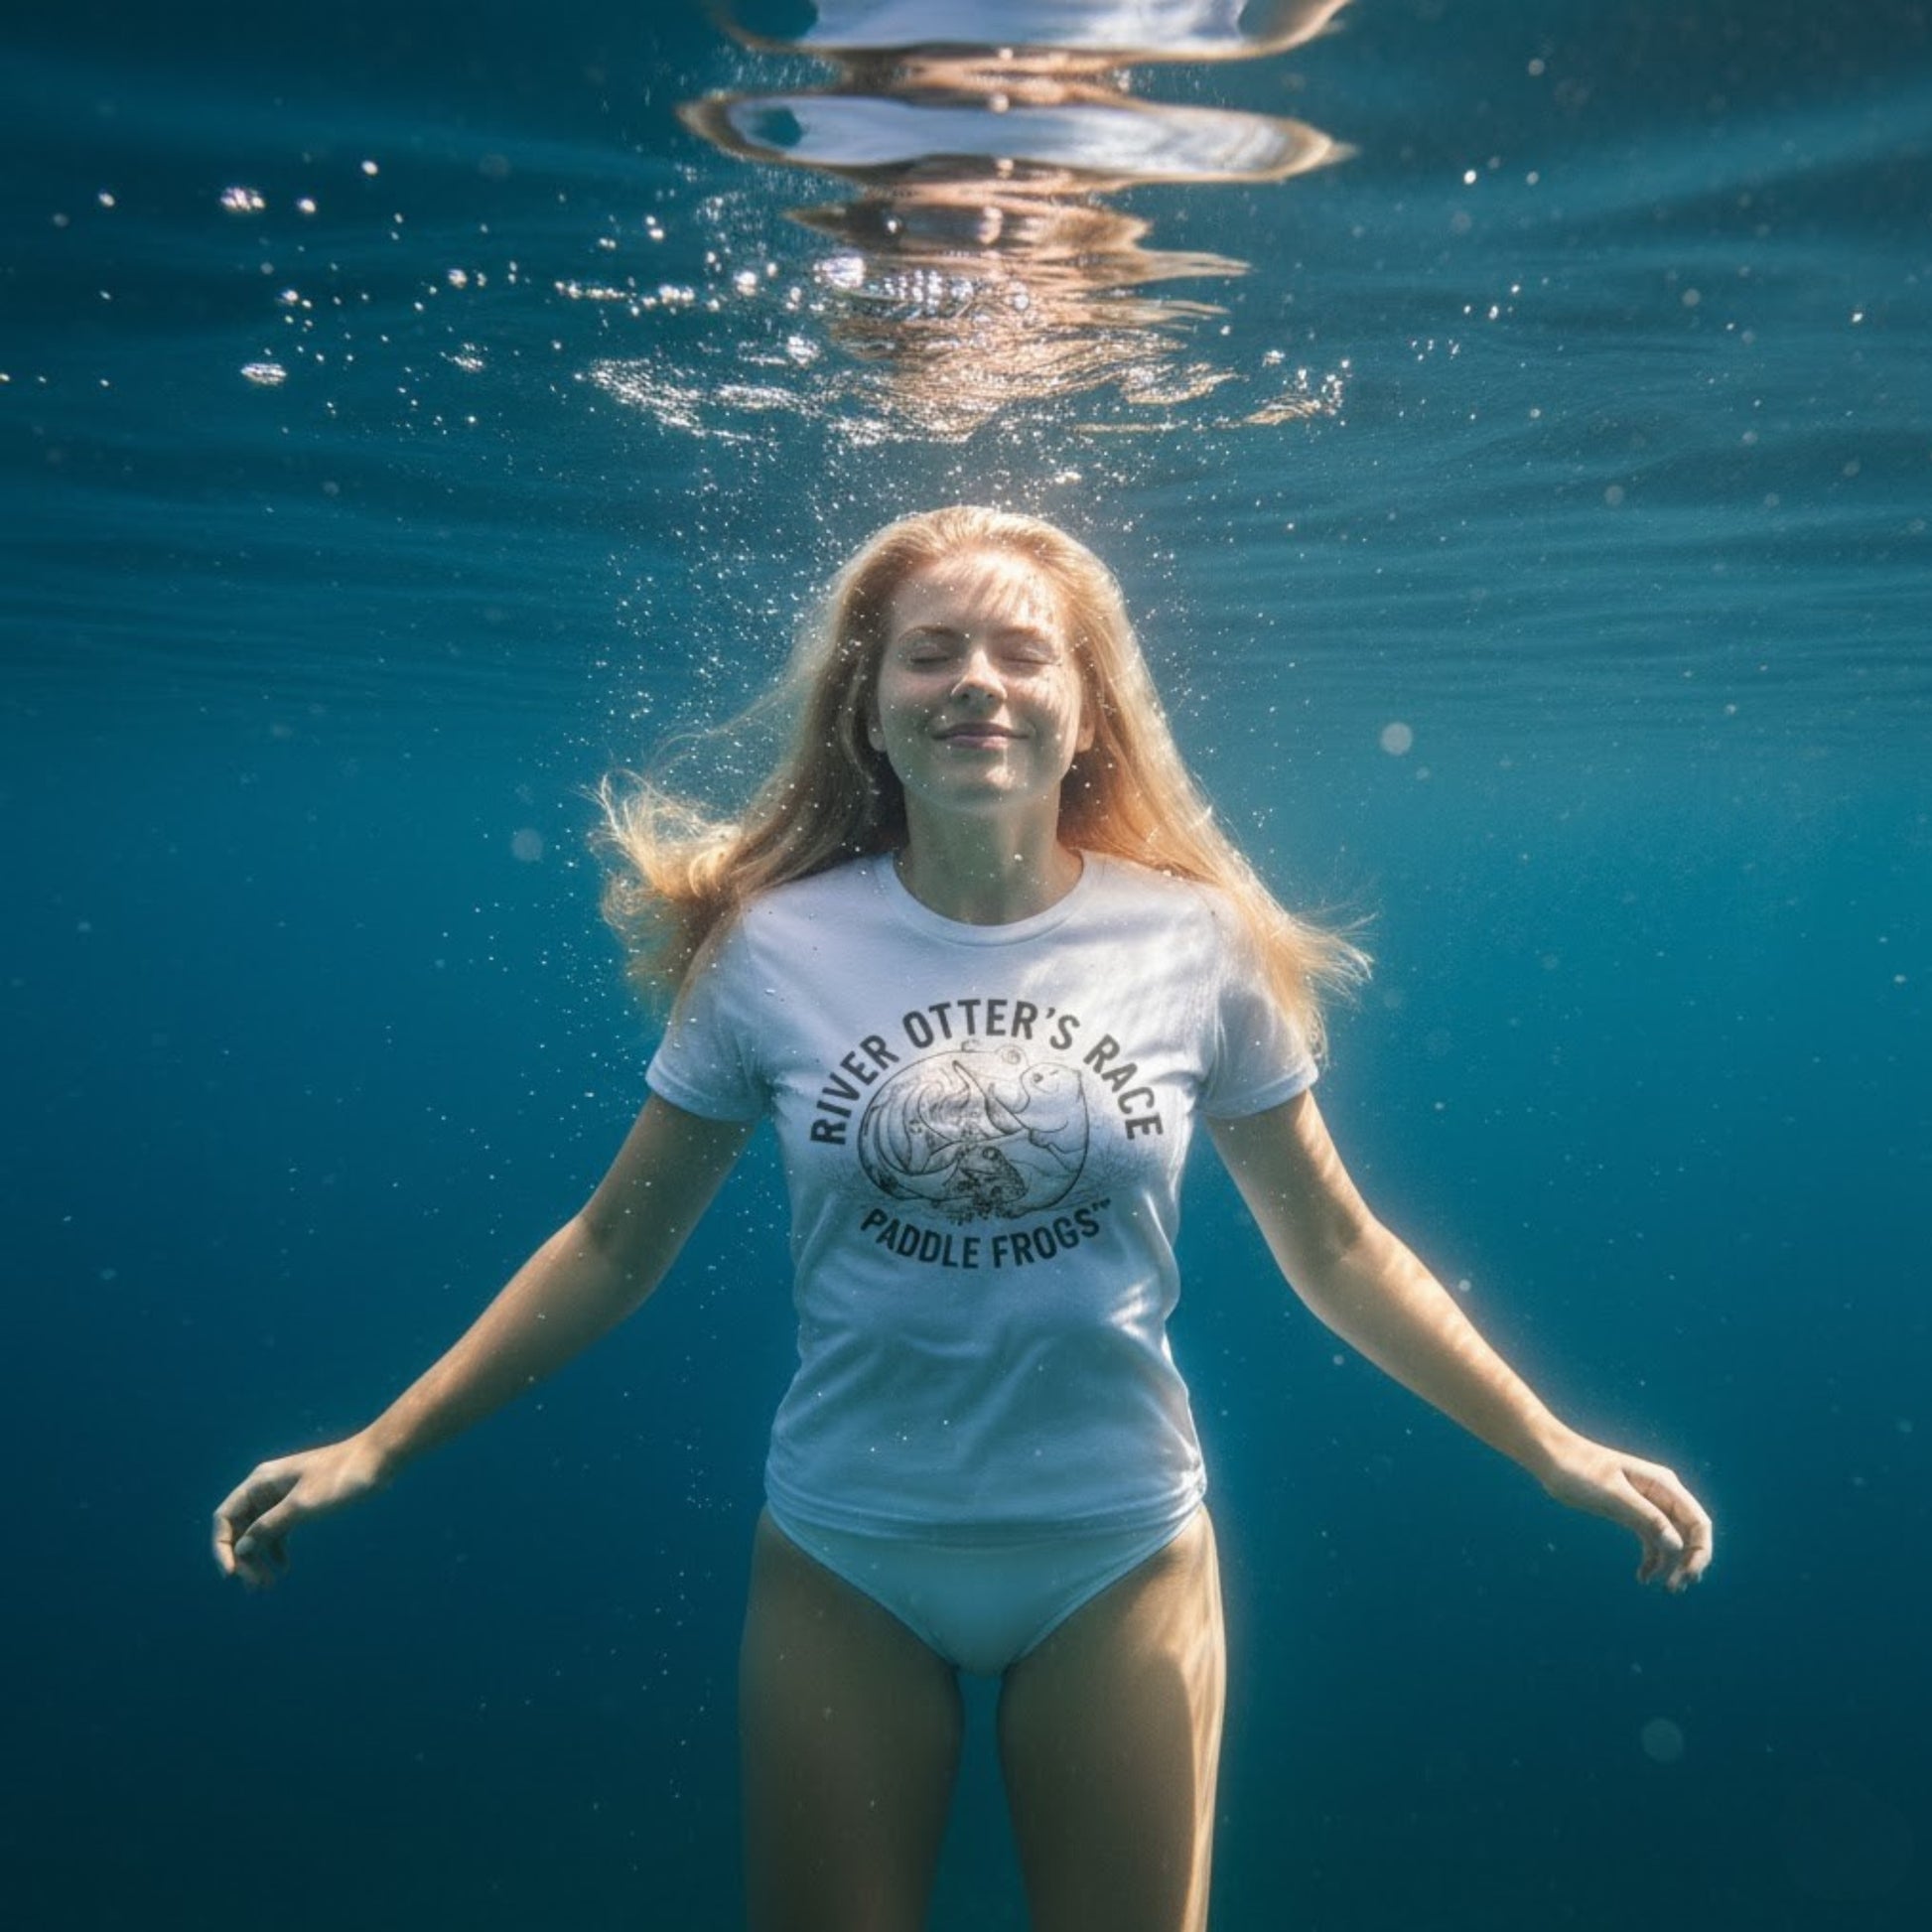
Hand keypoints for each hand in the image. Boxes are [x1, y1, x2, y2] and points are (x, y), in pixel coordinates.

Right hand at [212, 1434, 390, 1589]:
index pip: (226, 1517)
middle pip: (241, 1529)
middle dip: (244, 1559)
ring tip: (267, 1587)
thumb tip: (241, 1549)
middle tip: (257, 1587)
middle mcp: (266, 1488)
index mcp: (260, 1482)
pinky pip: (279, 1530)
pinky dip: (278, 1550)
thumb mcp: (302, 1505)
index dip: (222, 1548)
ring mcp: (282, 1496)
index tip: (231, 1575)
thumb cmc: (341, 1477)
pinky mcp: (300, 1504)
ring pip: (260, 1532)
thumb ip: (269, 1526)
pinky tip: (284, 1568)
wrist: (379, 1460)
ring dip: (260, 1559)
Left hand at [1536, 1433, 1712, 1592]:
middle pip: (1689, 1534)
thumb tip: (1678, 1545)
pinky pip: (1652, 1540)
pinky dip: (1652, 1560)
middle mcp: (1661, 1494)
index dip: (1701, 1551)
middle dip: (1687, 1562)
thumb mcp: (1612, 1495)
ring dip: (1671, 1565)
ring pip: (1672, 1541)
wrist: (1552, 1459)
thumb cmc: (1580, 1470)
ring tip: (1664, 1589)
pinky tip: (1643, 1577)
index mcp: (1663, 1485)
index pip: (1698, 1522)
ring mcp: (1647, 1504)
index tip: (1690, 1575)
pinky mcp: (1631, 1513)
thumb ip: (1646, 1517)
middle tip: (1674, 1588)